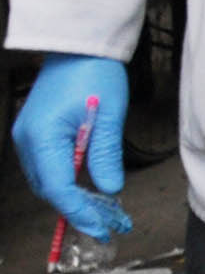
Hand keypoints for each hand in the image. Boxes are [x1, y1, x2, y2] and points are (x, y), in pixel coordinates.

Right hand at [13, 54, 133, 240]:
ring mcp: (27, 135)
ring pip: (46, 178)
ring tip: (100, 210)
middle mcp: (27, 140)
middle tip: (105, 224)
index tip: (99, 228)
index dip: (78, 212)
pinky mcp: (35, 130)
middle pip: (49, 188)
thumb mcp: (109, 118)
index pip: (58, 188)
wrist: (80, 46)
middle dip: (75, 209)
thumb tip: (109, 190)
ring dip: (70, 196)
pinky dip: (65, 178)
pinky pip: (47, 164)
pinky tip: (86, 185)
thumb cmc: (95, 75)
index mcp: (42, 139)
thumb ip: (105, 157)